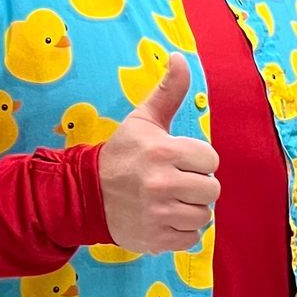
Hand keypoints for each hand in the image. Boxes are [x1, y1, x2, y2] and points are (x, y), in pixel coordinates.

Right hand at [96, 56, 219, 253]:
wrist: (84, 194)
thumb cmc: (122, 154)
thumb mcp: (143, 120)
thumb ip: (168, 91)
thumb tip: (180, 57)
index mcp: (164, 152)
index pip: (211, 160)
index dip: (198, 161)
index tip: (179, 161)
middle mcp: (162, 184)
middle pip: (211, 190)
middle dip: (196, 186)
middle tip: (174, 182)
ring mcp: (158, 214)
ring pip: (203, 216)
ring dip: (191, 210)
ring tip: (170, 201)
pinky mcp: (155, 239)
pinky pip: (190, 239)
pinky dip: (181, 232)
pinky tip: (163, 218)